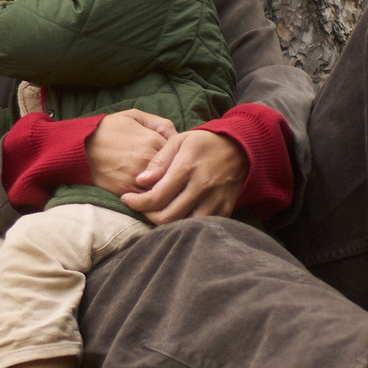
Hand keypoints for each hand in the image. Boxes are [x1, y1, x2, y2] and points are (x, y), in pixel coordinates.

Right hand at [85, 109, 174, 192]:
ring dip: (168, 190)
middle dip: (179, 176)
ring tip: (169, 188)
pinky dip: (154, 200)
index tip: (179, 160)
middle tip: (179, 177)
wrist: (79, 147)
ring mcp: (138, 178)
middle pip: (176, 174)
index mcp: (153, 141)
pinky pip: (149, 201)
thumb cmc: (107, 129)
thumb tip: (179, 136)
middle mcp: (148, 161)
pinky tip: (155, 195)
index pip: (181, 155)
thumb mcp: (134, 116)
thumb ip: (160, 123)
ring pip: (165, 189)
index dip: (182, 159)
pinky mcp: (127, 192)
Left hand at [123, 127, 248, 221]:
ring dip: (165, 223)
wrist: (240, 148)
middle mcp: (201, 187)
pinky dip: (184, 225)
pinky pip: (200, 225)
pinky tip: (175, 215)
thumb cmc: (203, 143)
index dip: (137, 202)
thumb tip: (140, 181)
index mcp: (187, 168)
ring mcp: (215, 200)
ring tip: (155, 211)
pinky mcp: (225, 209)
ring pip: (183, 225)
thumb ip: (158, 161)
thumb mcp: (178, 141)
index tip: (126, 199)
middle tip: (139, 206)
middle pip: (167, 216)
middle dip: (147, 214)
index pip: (156, 196)